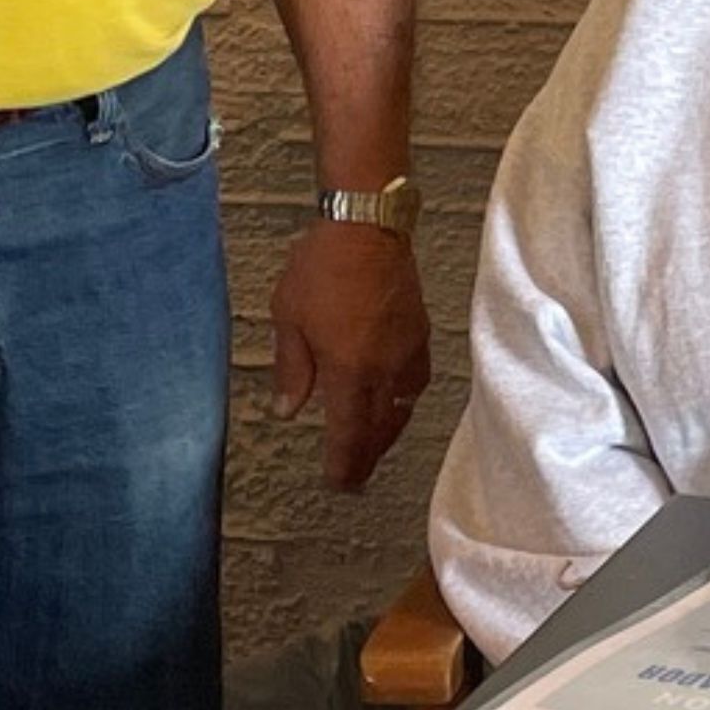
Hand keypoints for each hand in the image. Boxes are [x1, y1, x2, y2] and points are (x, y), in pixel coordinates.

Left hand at [271, 220, 431, 492]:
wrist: (368, 224)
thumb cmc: (321, 267)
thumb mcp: (289, 318)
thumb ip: (292, 369)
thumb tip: (289, 410)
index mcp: (350, 371)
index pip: (349, 433)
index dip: (344, 464)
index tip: (339, 485)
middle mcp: (385, 369)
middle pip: (380, 429)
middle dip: (366, 457)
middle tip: (355, 479)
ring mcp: (407, 351)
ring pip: (402, 408)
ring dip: (386, 433)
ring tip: (373, 446)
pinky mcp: (420, 333)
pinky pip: (415, 381)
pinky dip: (403, 401)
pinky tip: (395, 399)